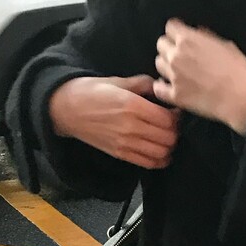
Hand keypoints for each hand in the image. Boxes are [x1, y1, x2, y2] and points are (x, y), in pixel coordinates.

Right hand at [48, 75, 179, 169]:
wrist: (67, 109)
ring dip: (169, 147)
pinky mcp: (120, 154)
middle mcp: (131, 127)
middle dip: (175, 132)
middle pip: (169, 138)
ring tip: (165, 138)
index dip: (177, 116)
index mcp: (133, 106)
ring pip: (162, 153)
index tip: (174, 111)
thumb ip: (143, 84)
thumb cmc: (92, 92)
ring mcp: (125, 143)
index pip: (169, 119)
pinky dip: (159, 160)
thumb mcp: (119, 81)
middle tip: (172, 125)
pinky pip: (148, 163)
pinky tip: (159, 151)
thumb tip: (162, 87)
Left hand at [154, 20, 245, 135]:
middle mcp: (176, 55)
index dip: (177, 31)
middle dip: (170, 47)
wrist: (241, 98)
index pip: (170, 27)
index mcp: (188, 39)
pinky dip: (162, 87)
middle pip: (161, 44)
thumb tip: (198, 32)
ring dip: (166, 65)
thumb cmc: (239, 70)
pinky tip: (170, 87)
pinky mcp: (175, 96)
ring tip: (177, 71)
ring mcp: (173, 76)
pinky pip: (158, 88)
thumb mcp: (226, 45)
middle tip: (181, 55)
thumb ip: (207, 36)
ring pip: (158, 64)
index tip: (182, 37)